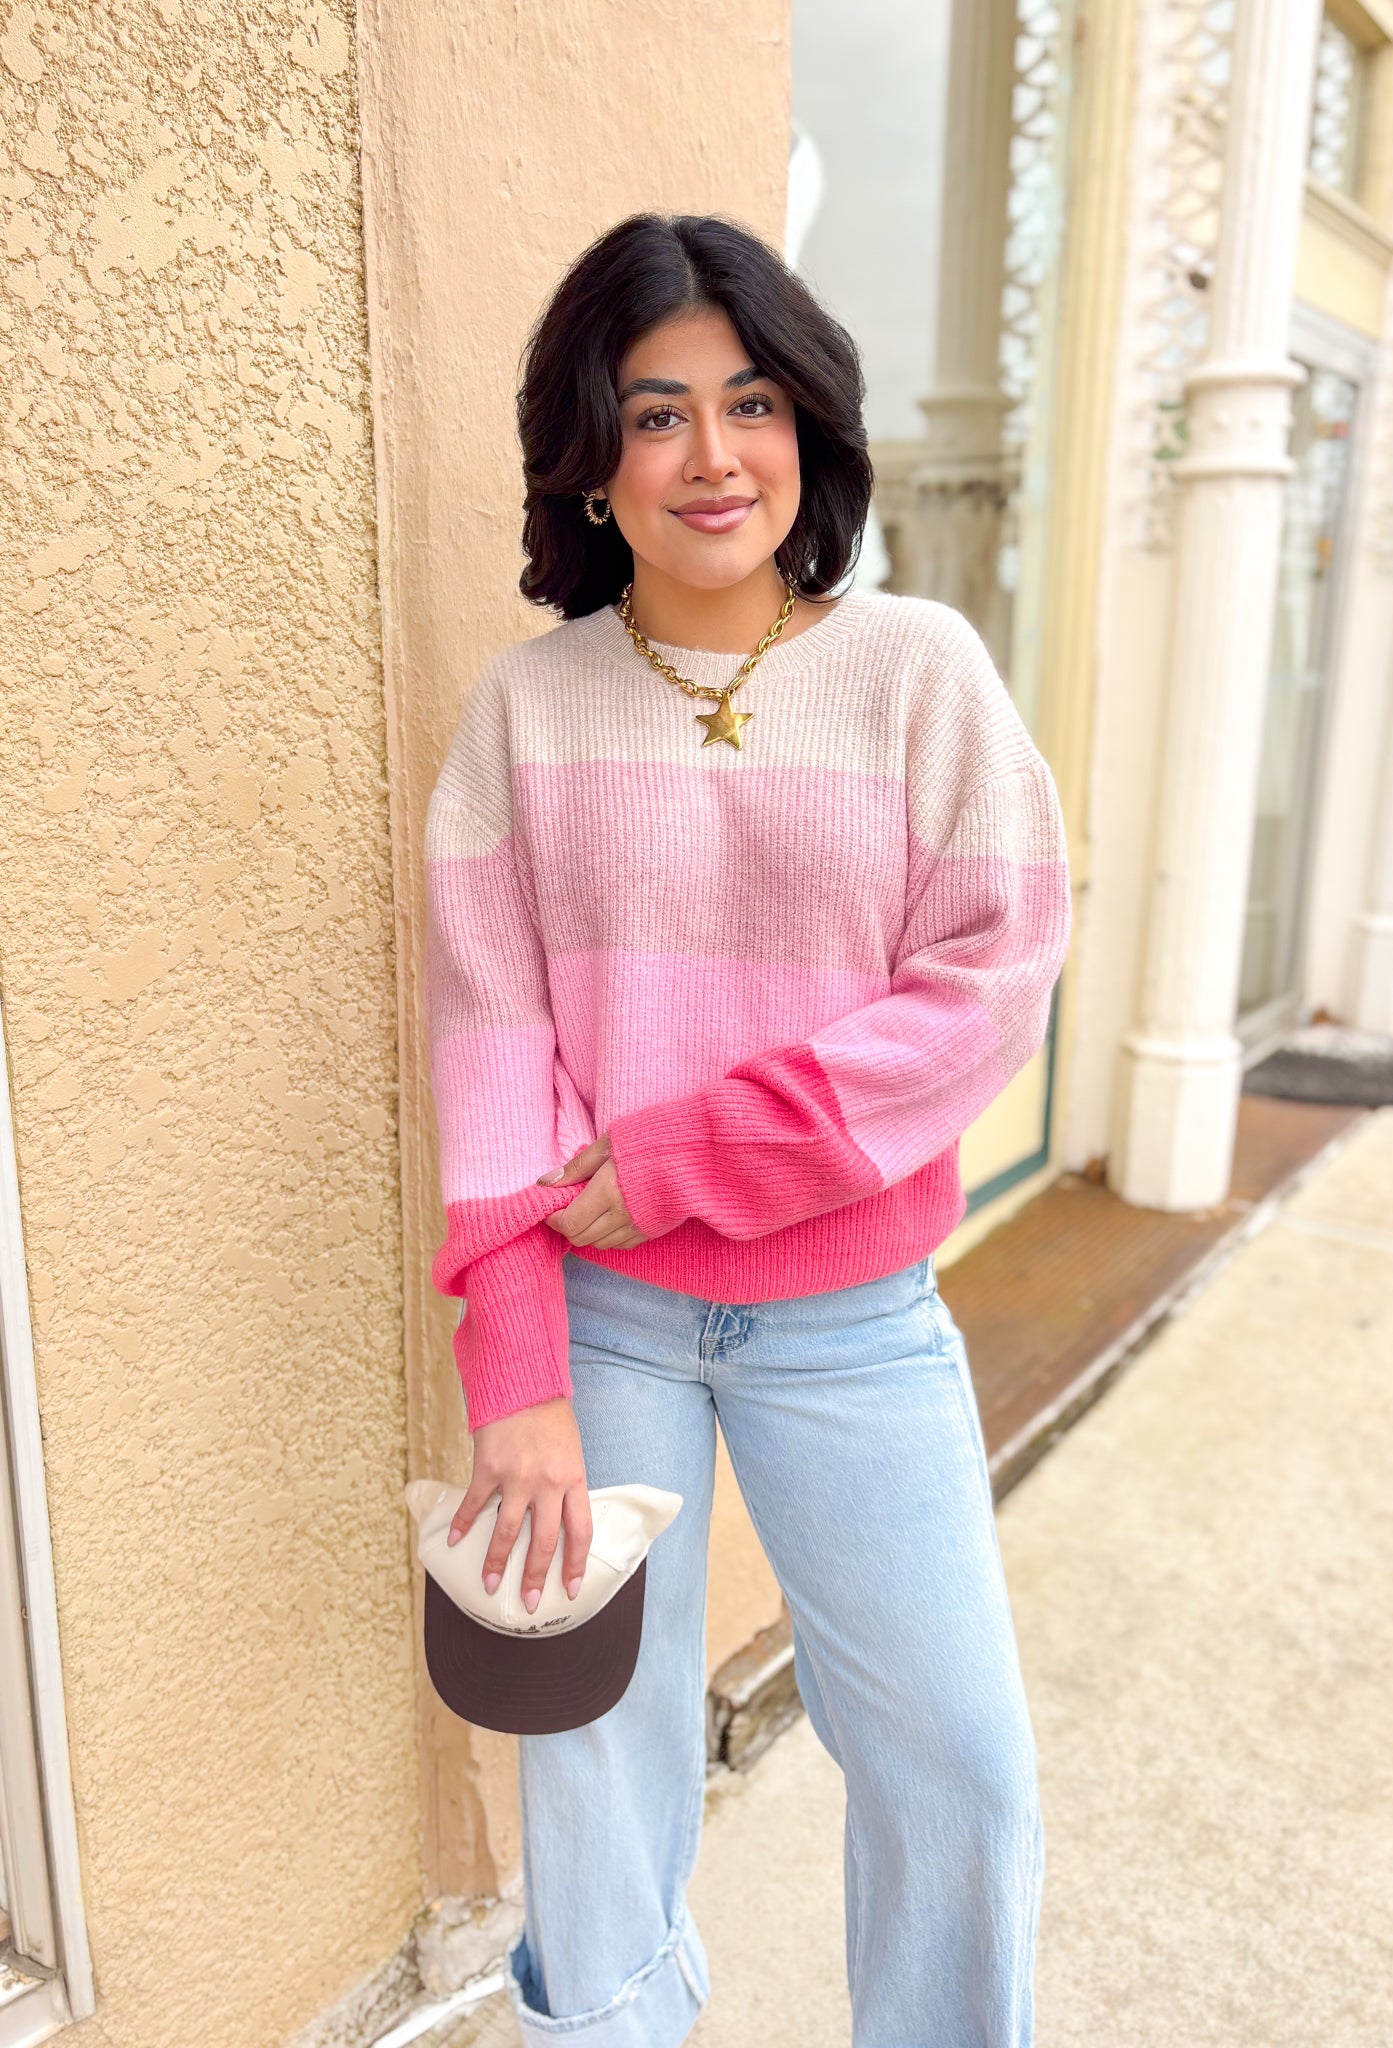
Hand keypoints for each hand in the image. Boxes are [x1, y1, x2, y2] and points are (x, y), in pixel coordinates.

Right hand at [446, 1396, 592, 1608]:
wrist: (524, 1380)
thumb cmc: (550, 1416)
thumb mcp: (570, 1452)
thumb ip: (564, 1486)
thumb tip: (557, 1523)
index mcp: (573, 1478)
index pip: (580, 1532)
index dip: (575, 1565)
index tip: (569, 1590)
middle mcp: (547, 1482)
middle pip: (544, 1541)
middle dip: (534, 1577)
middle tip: (526, 1602)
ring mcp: (517, 1476)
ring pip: (508, 1531)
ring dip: (496, 1561)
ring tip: (488, 1584)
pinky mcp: (489, 1466)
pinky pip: (475, 1503)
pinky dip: (464, 1523)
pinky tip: (456, 1539)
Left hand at [538, 1133, 647, 1248]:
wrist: (698, 1150)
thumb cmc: (652, 1138)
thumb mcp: (609, 1143)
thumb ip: (577, 1166)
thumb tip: (546, 1182)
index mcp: (608, 1191)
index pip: (569, 1223)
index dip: (554, 1219)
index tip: (553, 1206)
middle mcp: (623, 1215)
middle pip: (581, 1239)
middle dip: (568, 1226)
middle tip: (569, 1206)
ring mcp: (640, 1227)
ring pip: (600, 1245)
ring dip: (588, 1232)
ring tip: (591, 1209)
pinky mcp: (653, 1231)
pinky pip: (622, 1245)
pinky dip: (609, 1236)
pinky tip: (611, 1216)